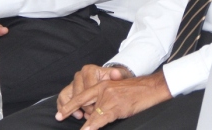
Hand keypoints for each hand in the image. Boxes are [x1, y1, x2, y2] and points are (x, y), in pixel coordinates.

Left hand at [55, 71, 172, 129]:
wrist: (151, 87)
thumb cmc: (136, 90)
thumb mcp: (117, 89)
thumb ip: (105, 97)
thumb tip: (93, 111)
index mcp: (103, 84)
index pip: (82, 96)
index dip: (70, 105)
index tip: (60, 114)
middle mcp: (103, 89)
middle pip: (85, 106)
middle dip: (78, 116)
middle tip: (70, 120)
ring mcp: (109, 98)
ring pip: (92, 114)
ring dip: (86, 125)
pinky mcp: (116, 106)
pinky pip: (101, 118)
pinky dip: (93, 126)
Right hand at [57, 64, 131, 119]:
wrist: (108, 80)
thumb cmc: (112, 80)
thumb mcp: (118, 76)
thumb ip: (118, 75)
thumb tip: (116, 74)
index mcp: (90, 70)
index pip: (88, 87)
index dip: (93, 100)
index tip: (99, 109)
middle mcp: (79, 75)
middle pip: (78, 93)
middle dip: (85, 106)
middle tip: (91, 116)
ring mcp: (73, 82)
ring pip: (67, 95)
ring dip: (72, 108)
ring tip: (80, 116)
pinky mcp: (68, 90)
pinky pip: (62, 98)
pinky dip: (64, 107)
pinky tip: (75, 114)